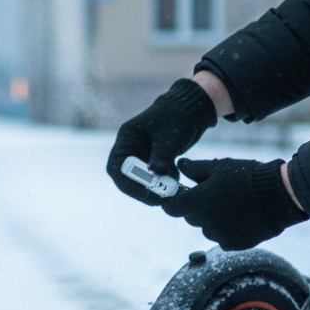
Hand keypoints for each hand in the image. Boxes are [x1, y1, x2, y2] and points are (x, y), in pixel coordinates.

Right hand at [107, 79, 217, 205]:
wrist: (193, 110)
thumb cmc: (178, 117)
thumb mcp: (170, 136)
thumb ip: (162, 155)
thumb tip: (155, 174)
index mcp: (127, 138)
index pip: (117, 167)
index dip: (127, 183)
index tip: (146, 192)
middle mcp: (130, 149)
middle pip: (126, 178)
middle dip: (142, 190)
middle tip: (160, 199)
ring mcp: (141, 156)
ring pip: (141, 180)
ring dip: (154, 189)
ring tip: (173, 190)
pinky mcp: (153, 161)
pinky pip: (153, 178)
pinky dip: (163, 183)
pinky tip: (177, 182)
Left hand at [162, 157, 307, 249]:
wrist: (280, 195)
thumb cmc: (248, 176)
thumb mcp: (219, 167)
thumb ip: (195, 169)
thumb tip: (180, 164)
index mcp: (198, 201)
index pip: (172, 208)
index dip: (173, 202)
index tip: (180, 197)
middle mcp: (205, 221)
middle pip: (190, 218)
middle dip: (196, 208)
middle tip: (213, 196)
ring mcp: (220, 235)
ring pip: (206, 229)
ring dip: (212, 220)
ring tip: (231, 206)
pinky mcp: (234, 244)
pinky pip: (222, 239)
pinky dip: (227, 230)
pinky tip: (241, 218)